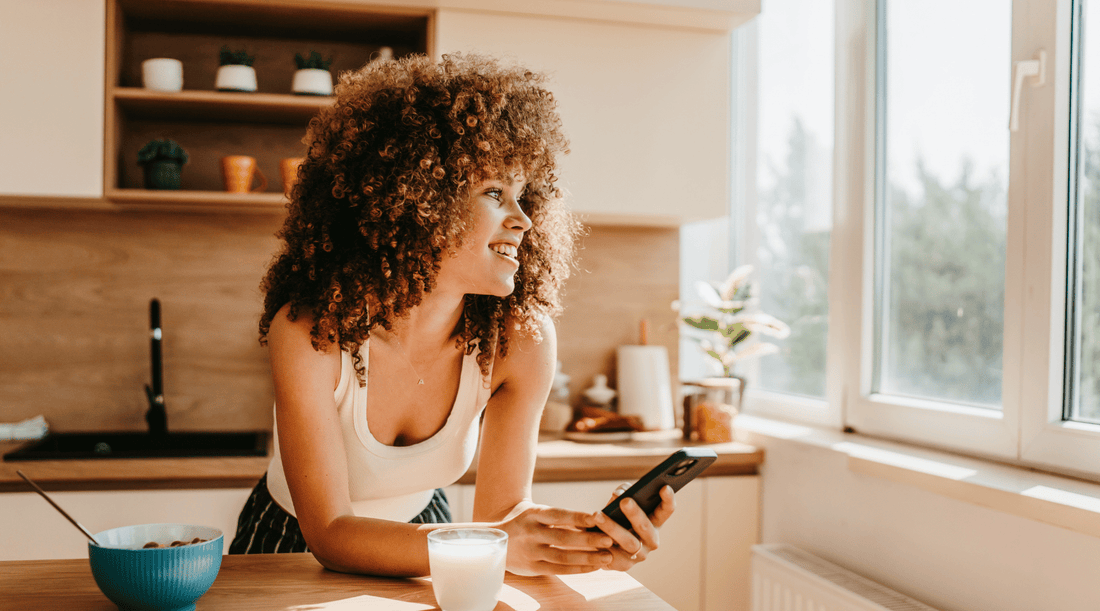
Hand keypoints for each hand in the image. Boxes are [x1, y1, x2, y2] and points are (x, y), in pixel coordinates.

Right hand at [496, 502, 617, 575]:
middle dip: (588, 539)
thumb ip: (557, 514)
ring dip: (587, 557)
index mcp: (533, 514)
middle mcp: (531, 532)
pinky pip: (558, 569)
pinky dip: (578, 569)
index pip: (558, 515)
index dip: (577, 516)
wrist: (493, 541)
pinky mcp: (532, 568)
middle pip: (563, 537)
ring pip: (563, 556)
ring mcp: (531, 551)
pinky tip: (593, 567)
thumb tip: (591, 518)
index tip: (596, 517)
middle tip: (609, 539)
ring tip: (607, 557)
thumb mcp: (532, 511)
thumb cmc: (522, 522)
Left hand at [591, 484, 675, 570]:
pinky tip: (591, 535)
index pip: (666, 510)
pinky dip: (602, 544)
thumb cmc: (616, 517)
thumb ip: (623, 492)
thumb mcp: (621, 502)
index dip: (668, 499)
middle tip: (625, 501)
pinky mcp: (624, 565)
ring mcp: (639, 555)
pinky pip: (614, 555)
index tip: (664, 487)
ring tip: (597, 515)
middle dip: (635, 513)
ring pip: (628, 542)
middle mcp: (651, 540)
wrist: (602, 543)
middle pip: (646, 527)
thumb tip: (619, 493)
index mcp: (655, 522)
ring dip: (612, 527)